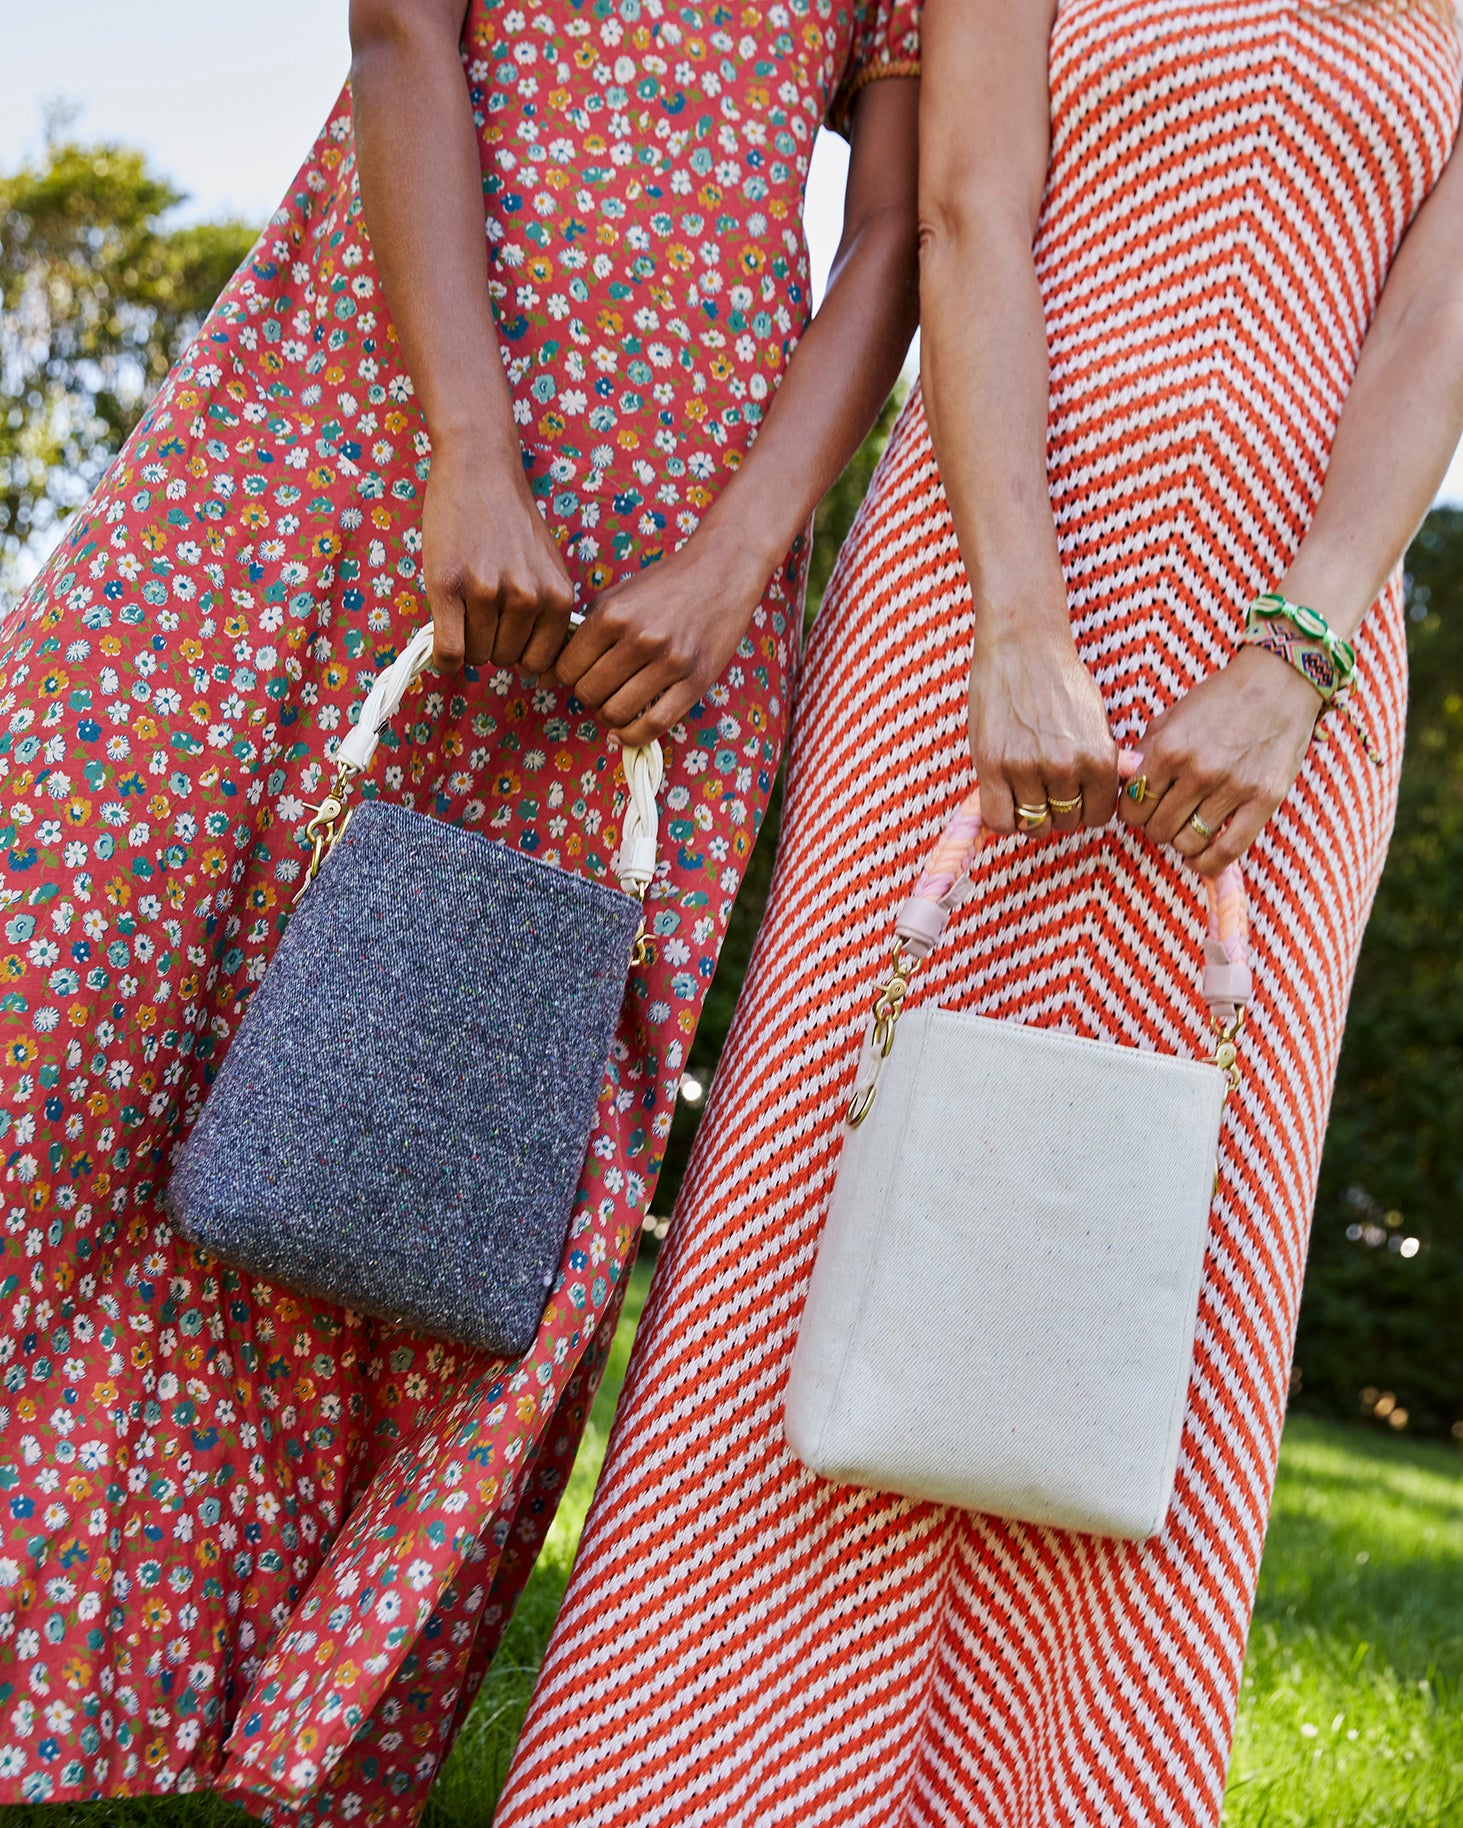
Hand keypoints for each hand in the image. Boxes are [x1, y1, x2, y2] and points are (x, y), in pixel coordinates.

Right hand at [421, 435, 574, 674]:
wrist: (480, 470)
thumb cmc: (511, 523)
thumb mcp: (547, 569)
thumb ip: (547, 615)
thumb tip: (534, 672)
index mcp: (558, 597)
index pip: (538, 663)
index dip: (518, 653)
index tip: (505, 634)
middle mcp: (528, 597)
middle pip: (503, 660)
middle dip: (489, 643)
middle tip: (480, 611)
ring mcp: (488, 591)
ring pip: (475, 656)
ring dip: (465, 641)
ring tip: (463, 607)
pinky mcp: (449, 586)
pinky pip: (449, 651)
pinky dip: (444, 656)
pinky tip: (442, 638)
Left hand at [555, 527, 768, 745]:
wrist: (720, 573)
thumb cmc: (664, 587)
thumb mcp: (615, 598)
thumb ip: (584, 633)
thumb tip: (549, 676)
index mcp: (610, 615)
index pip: (566, 670)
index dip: (568, 678)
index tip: (580, 676)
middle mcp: (638, 638)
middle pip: (588, 694)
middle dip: (589, 697)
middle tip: (602, 688)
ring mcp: (669, 662)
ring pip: (616, 713)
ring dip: (609, 717)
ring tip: (616, 704)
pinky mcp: (695, 681)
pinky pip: (654, 725)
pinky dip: (633, 736)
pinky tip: (626, 731)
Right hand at [968, 614, 1118, 834]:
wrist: (1023, 644)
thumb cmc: (1059, 679)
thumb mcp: (1096, 719)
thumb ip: (1106, 759)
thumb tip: (1128, 784)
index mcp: (1098, 757)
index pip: (1099, 815)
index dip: (1087, 808)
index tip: (1076, 797)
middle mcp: (1065, 766)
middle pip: (1066, 822)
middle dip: (1059, 811)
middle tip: (1048, 788)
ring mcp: (1026, 767)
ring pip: (1034, 824)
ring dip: (1031, 814)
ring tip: (1026, 790)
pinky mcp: (992, 765)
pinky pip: (1000, 820)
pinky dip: (1004, 819)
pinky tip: (1006, 799)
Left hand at [1119, 646, 1322, 875]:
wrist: (1277, 683)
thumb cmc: (1219, 700)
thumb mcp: (1170, 718)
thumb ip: (1143, 755)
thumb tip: (1122, 788)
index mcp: (1169, 749)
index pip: (1132, 807)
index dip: (1134, 812)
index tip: (1144, 807)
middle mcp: (1198, 771)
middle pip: (1157, 829)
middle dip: (1157, 826)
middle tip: (1169, 814)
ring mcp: (1232, 787)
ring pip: (1187, 843)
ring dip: (1182, 841)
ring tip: (1188, 826)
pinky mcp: (1264, 800)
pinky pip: (1226, 851)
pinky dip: (1208, 863)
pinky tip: (1201, 857)